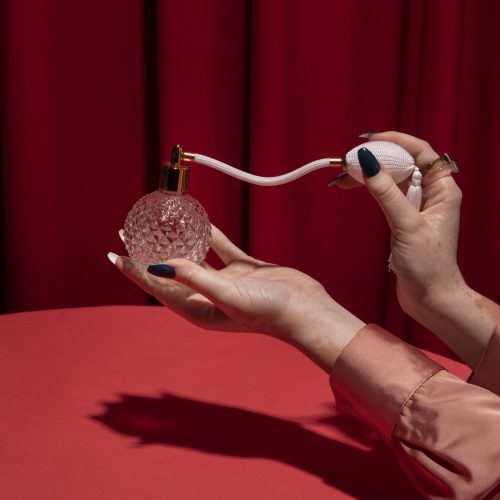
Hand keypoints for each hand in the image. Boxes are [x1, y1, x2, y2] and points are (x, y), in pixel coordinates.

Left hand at [108, 225, 364, 371]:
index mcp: (197, 309)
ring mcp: (224, 282)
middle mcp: (207, 296)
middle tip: (128, 232)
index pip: (158, 285)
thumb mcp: (227, 294)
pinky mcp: (241, 270)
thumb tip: (158, 264)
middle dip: (148, 252)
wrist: (305, 309)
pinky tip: (199, 219)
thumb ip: (194, 277)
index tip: (115, 253)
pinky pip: (219, 248)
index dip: (134, 270)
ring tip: (159, 223)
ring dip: (177, 241)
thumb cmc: (268, 310)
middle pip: (170, 270)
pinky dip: (209, 234)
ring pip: (194, 257)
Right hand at [340, 131, 497, 365]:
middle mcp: (431, 193)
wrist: (429, 297)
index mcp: (443, 189)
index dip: (396, 140)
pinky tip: (353, 189)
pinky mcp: (404, 218)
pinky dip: (369, 189)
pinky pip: (386, 194)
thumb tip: (368, 162)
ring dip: (368, 175)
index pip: (421, 152)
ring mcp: (417, 205)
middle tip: (347, 162)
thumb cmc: (427, 265)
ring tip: (342, 179)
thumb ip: (387, 193)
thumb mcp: (406, 225)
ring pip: (391, 178)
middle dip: (375, 159)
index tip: (369, 139)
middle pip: (402, 163)